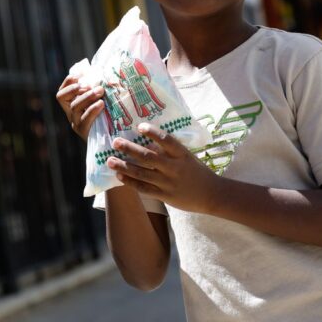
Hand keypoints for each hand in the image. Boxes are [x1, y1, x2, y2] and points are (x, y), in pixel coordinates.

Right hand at [56, 75, 104, 138]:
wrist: (111, 137)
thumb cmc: (107, 114)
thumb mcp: (99, 100)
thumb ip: (96, 89)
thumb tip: (101, 71)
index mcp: (71, 104)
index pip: (61, 91)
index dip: (68, 82)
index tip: (81, 76)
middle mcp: (70, 113)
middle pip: (61, 97)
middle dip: (75, 88)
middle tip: (91, 85)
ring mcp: (75, 122)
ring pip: (74, 107)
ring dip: (87, 96)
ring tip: (100, 91)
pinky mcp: (83, 131)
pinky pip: (84, 119)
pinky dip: (92, 109)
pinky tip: (101, 104)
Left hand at [106, 123, 220, 213]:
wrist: (211, 194)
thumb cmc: (196, 171)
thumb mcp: (187, 157)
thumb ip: (169, 150)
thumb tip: (147, 140)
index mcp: (182, 155)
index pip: (167, 141)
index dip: (153, 133)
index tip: (140, 126)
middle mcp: (174, 168)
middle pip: (149, 157)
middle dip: (130, 148)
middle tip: (115, 141)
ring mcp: (169, 183)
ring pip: (142, 173)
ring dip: (124, 166)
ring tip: (109, 160)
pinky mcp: (165, 196)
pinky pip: (144, 188)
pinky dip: (130, 182)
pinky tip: (119, 176)